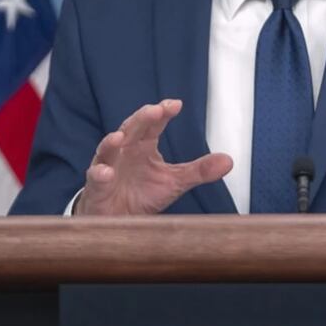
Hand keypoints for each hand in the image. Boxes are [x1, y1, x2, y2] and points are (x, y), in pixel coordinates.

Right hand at [74, 99, 232, 214]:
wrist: (119, 220)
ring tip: (118, 136)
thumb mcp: (175, 182)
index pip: (153, 123)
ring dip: (110, 142)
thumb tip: (229, 160)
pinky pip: (96, 178)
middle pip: (131, 129)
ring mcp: (108, 166)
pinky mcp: (96, 187)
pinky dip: (99, 174)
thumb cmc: (143, 194)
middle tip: (155, 110)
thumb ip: (199, 170)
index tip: (176, 104)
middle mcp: (124, 150)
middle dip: (141, 119)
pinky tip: (106, 173)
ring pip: (107, 150)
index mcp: (144, 145)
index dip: (162, 112)